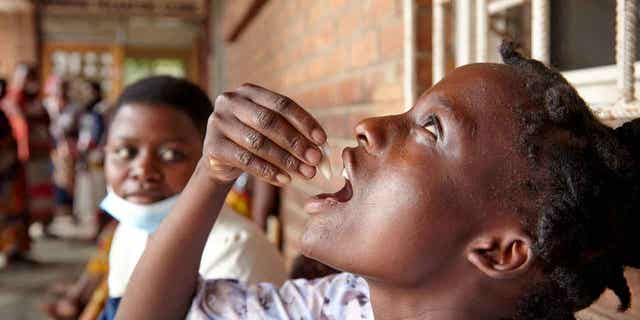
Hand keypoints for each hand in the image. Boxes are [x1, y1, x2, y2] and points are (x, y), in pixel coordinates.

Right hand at [203, 84, 326, 185]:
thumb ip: (296, 134)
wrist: (221, 160)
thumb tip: (323, 150)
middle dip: (296, 142)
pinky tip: (285, 180)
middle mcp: (230, 101)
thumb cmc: (254, 141)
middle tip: (315, 159)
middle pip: (269, 121)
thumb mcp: (273, 132)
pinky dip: (268, 171)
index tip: (322, 140)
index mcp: (249, 91)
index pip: (282, 104)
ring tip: (305, 173)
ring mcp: (218, 122)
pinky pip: (245, 160)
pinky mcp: (212, 146)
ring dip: (286, 160)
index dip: (304, 121)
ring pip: (258, 143)